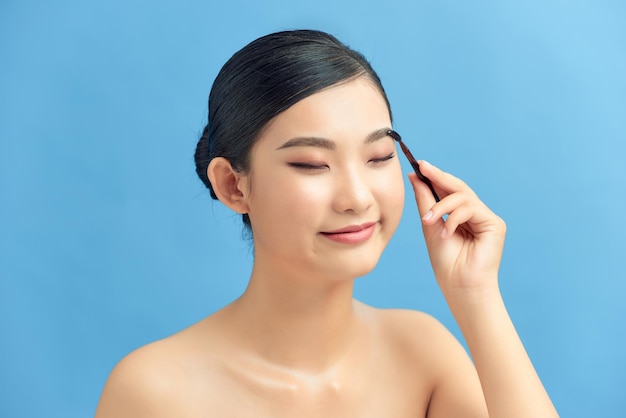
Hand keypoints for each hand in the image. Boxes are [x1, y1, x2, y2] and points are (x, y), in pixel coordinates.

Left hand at [409, 161, 506, 293]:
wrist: (459, 286)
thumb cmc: (446, 263)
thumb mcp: (430, 226)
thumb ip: (426, 202)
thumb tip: (416, 177)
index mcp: (460, 216)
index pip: (448, 191)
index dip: (434, 177)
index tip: (418, 166)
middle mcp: (475, 214)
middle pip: (459, 187)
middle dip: (439, 176)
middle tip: (423, 167)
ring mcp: (486, 218)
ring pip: (463, 196)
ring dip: (442, 206)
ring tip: (428, 220)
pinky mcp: (495, 224)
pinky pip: (472, 208)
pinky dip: (455, 218)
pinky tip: (446, 233)